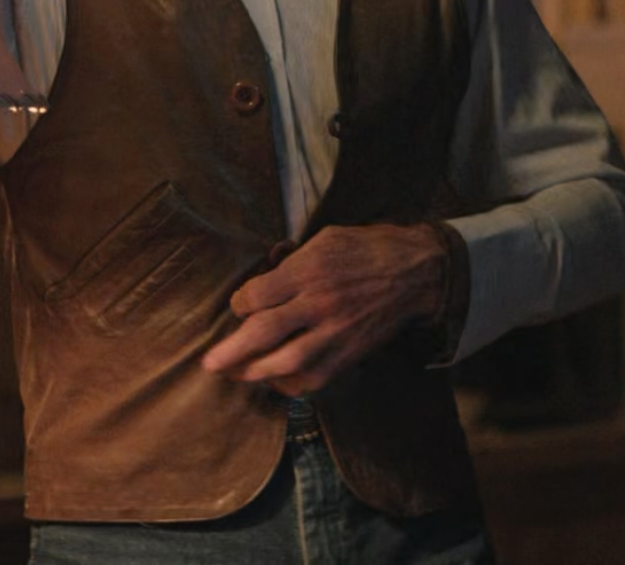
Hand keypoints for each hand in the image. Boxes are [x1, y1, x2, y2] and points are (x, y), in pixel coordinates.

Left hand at [201, 223, 445, 397]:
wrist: (414, 273)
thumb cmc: (365, 249)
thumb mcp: (324, 239)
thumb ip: (291, 262)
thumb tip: (263, 281)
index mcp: (311, 269)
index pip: (259, 295)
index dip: (240, 304)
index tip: (238, 306)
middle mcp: (320, 303)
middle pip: (266, 332)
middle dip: (233, 350)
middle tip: (210, 364)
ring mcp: (336, 332)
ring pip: (288, 362)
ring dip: (256, 372)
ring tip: (236, 375)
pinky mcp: (350, 353)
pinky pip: (315, 378)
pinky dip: (290, 384)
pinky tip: (275, 381)